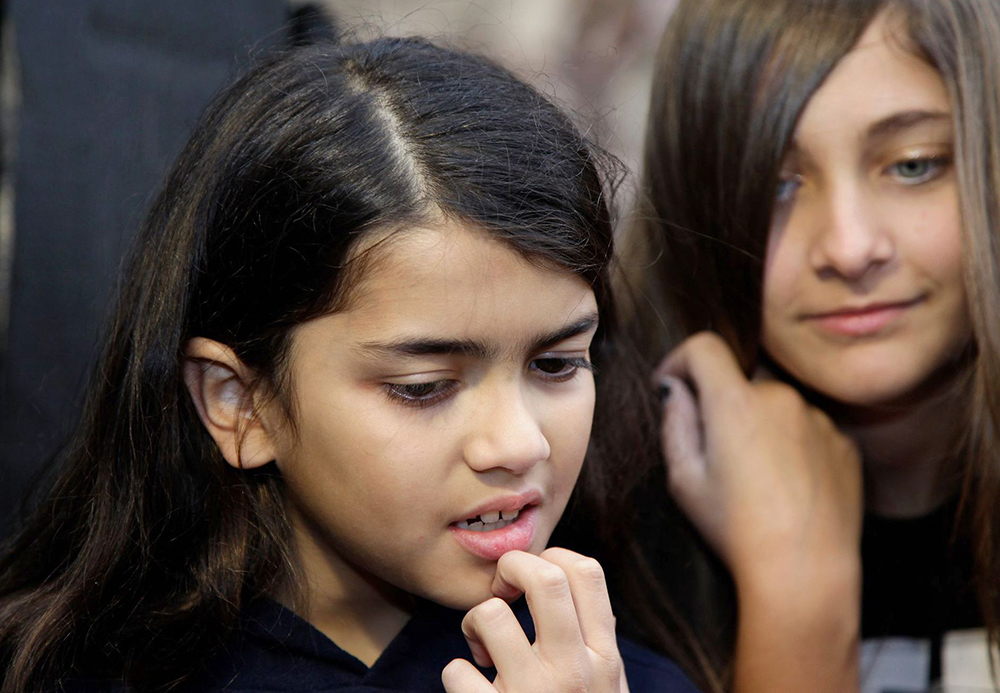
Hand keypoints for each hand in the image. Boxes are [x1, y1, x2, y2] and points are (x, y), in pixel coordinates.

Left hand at [441, 548, 628, 692]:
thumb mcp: (605, 688)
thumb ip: (590, 643)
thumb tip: (562, 581)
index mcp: (605, 659)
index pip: (587, 571)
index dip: (550, 557)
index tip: (532, 579)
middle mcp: (575, 672)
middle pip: (544, 576)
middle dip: (511, 567)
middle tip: (501, 590)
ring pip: (491, 616)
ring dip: (475, 624)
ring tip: (483, 649)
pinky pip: (456, 672)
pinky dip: (457, 676)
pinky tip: (473, 692)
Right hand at [656, 332, 861, 691]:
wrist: (805, 572)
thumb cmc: (736, 529)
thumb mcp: (684, 480)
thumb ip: (676, 422)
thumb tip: (677, 389)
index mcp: (735, 402)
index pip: (703, 346)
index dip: (680, 360)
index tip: (672, 388)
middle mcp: (781, 398)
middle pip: (741, 382)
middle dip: (723, 406)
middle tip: (716, 456)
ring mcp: (819, 419)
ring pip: (777, 407)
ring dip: (761, 426)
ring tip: (758, 479)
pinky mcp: (844, 444)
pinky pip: (809, 430)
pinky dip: (793, 446)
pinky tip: (788, 488)